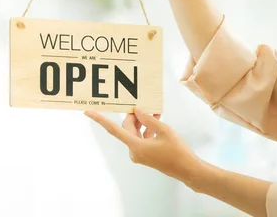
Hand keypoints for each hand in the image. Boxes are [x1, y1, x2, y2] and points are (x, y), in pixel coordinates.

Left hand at [85, 108, 201, 183]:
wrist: (189, 170)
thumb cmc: (178, 151)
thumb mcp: (164, 130)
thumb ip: (148, 119)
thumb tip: (137, 110)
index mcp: (136, 146)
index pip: (113, 129)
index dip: (100, 119)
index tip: (87, 112)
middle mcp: (134, 151)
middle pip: (127, 128)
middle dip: (135, 116)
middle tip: (145, 106)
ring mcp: (139, 154)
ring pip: (135, 133)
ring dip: (143, 123)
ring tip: (155, 113)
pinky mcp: (145, 155)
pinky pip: (141, 139)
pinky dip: (147, 130)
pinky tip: (156, 122)